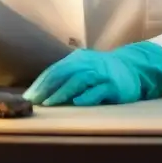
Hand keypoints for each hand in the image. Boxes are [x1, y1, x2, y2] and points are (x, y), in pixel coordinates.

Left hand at [23, 42, 161, 106]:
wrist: (133, 68)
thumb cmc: (102, 73)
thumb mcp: (83, 69)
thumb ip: (66, 78)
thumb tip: (40, 93)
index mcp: (77, 59)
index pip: (55, 70)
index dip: (40, 83)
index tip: (28, 96)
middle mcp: (88, 63)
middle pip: (63, 73)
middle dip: (47, 87)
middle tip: (34, 101)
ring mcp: (101, 74)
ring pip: (79, 80)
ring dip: (63, 92)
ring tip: (50, 103)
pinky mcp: (114, 86)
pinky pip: (98, 90)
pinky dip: (87, 96)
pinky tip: (77, 102)